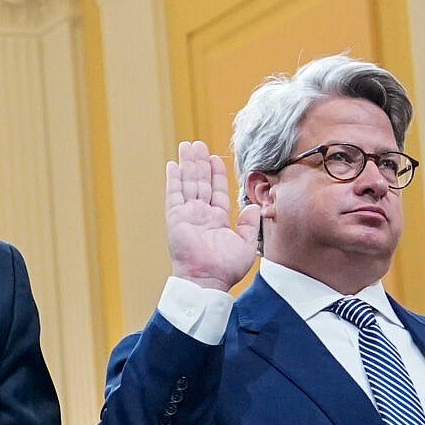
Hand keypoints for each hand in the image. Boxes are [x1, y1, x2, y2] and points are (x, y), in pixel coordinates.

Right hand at [164, 140, 259, 292]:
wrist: (207, 280)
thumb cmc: (225, 268)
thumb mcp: (245, 243)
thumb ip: (249, 224)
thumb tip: (252, 207)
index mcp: (215, 220)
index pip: (215, 191)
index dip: (216, 173)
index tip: (214, 157)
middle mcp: (200, 215)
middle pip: (199, 182)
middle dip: (198, 162)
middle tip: (197, 144)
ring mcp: (187, 215)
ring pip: (188, 183)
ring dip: (187, 164)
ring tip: (187, 145)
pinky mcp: (176, 218)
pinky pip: (174, 194)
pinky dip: (173, 179)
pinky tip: (173, 165)